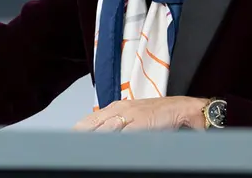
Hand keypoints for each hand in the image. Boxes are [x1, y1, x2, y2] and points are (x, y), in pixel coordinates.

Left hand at [73, 97, 207, 131]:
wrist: (183, 110)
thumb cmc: (161, 115)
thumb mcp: (137, 119)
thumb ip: (121, 126)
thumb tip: (106, 134)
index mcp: (118, 108)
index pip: (92, 119)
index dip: (80, 129)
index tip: (70, 137)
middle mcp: (121, 109)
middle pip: (93, 122)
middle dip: (81, 132)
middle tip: (68, 142)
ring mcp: (129, 115)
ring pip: (104, 126)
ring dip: (92, 135)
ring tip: (79, 145)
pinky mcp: (139, 122)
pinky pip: (121, 132)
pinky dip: (111, 137)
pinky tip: (103, 143)